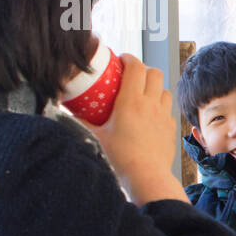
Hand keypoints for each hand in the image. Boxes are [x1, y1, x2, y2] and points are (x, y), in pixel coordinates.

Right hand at [82, 54, 185, 203]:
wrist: (146, 177)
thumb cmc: (119, 158)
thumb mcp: (95, 137)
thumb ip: (81, 121)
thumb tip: (64, 110)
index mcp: (131, 101)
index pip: (136, 67)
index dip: (129, 58)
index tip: (121, 59)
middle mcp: (151, 104)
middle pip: (155, 73)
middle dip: (144, 69)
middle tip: (131, 75)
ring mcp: (164, 116)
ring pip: (164, 90)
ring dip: (154, 87)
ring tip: (142, 94)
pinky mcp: (171, 128)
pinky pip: (168, 109)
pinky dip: (160, 106)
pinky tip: (150, 116)